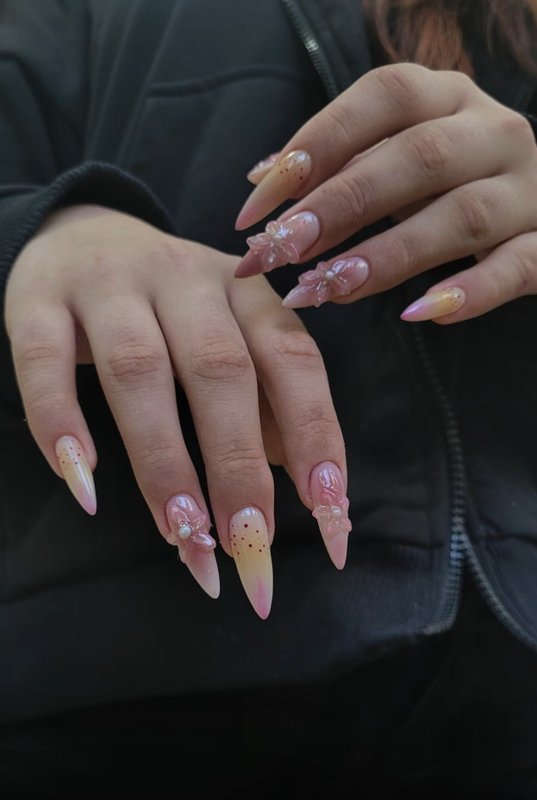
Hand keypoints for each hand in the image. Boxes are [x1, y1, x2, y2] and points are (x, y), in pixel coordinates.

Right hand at [3, 205, 349, 616]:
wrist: (77, 234)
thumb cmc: (167, 306)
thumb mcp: (228, 335)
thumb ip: (264, 400)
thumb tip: (300, 478)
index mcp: (244, 290)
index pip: (292, 359)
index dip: (316, 433)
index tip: (328, 512)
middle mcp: (184, 279)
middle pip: (218, 369)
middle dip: (238, 463)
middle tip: (249, 543)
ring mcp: (108, 285)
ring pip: (138, 370)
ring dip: (162, 459)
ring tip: (181, 531)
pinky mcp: (38, 300)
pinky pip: (44, 362)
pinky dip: (60, 422)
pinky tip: (82, 483)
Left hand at [234, 63, 536, 322]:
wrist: (535, 201)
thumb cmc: (443, 180)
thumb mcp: (394, 156)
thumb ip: (340, 164)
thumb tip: (260, 185)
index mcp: (448, 96)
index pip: (382, 98)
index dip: (315, 146)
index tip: (256, 206)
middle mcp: (494, 132)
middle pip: (420, 158)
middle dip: (342, 205)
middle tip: (285, 249)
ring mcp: (528, 189)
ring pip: (464, 215)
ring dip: (390, 255)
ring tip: (331, 287)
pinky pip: (518, 268)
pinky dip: (470, 293)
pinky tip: (416, 313)